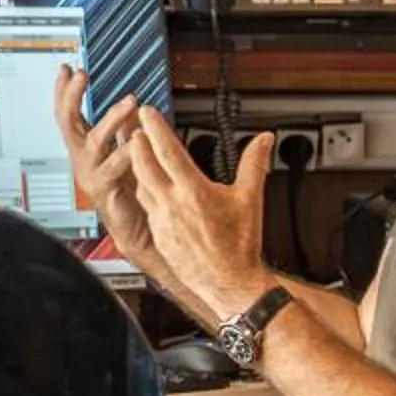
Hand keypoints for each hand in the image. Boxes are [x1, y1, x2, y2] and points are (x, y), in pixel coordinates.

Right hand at [52, 69, 164, 271]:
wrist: (135, 230)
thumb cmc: (129, 192)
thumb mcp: (124, 153)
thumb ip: (122, 131)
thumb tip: (128, 108)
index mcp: (85, 148)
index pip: (68, 113)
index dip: (65, 91)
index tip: (66, 67)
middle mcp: (82, 159)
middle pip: (68, 122)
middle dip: (72, 96)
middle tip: (80, 74)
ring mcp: (91, 174)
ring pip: (93, 141)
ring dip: (110, 119)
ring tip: (128, 102)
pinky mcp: (104, 190)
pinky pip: (113, 168)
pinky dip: (125, 151)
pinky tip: (137, 140)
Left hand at [128, 110, 275, 323]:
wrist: (229, 282)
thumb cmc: (239, 245)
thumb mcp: (250, 199)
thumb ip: (254, 165)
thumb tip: (264, 140)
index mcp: (193, 191)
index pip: (168, 151)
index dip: (155, 129)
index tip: (147, 113)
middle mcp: (171, 204)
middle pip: (144, 165)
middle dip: (136, 143)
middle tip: (131, 126)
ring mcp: (161, 221)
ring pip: (141, 186)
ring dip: (136, 166)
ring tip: (134, 152)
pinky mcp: (158, 236)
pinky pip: (145, 207)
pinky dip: (143, 192)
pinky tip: (145, 187)